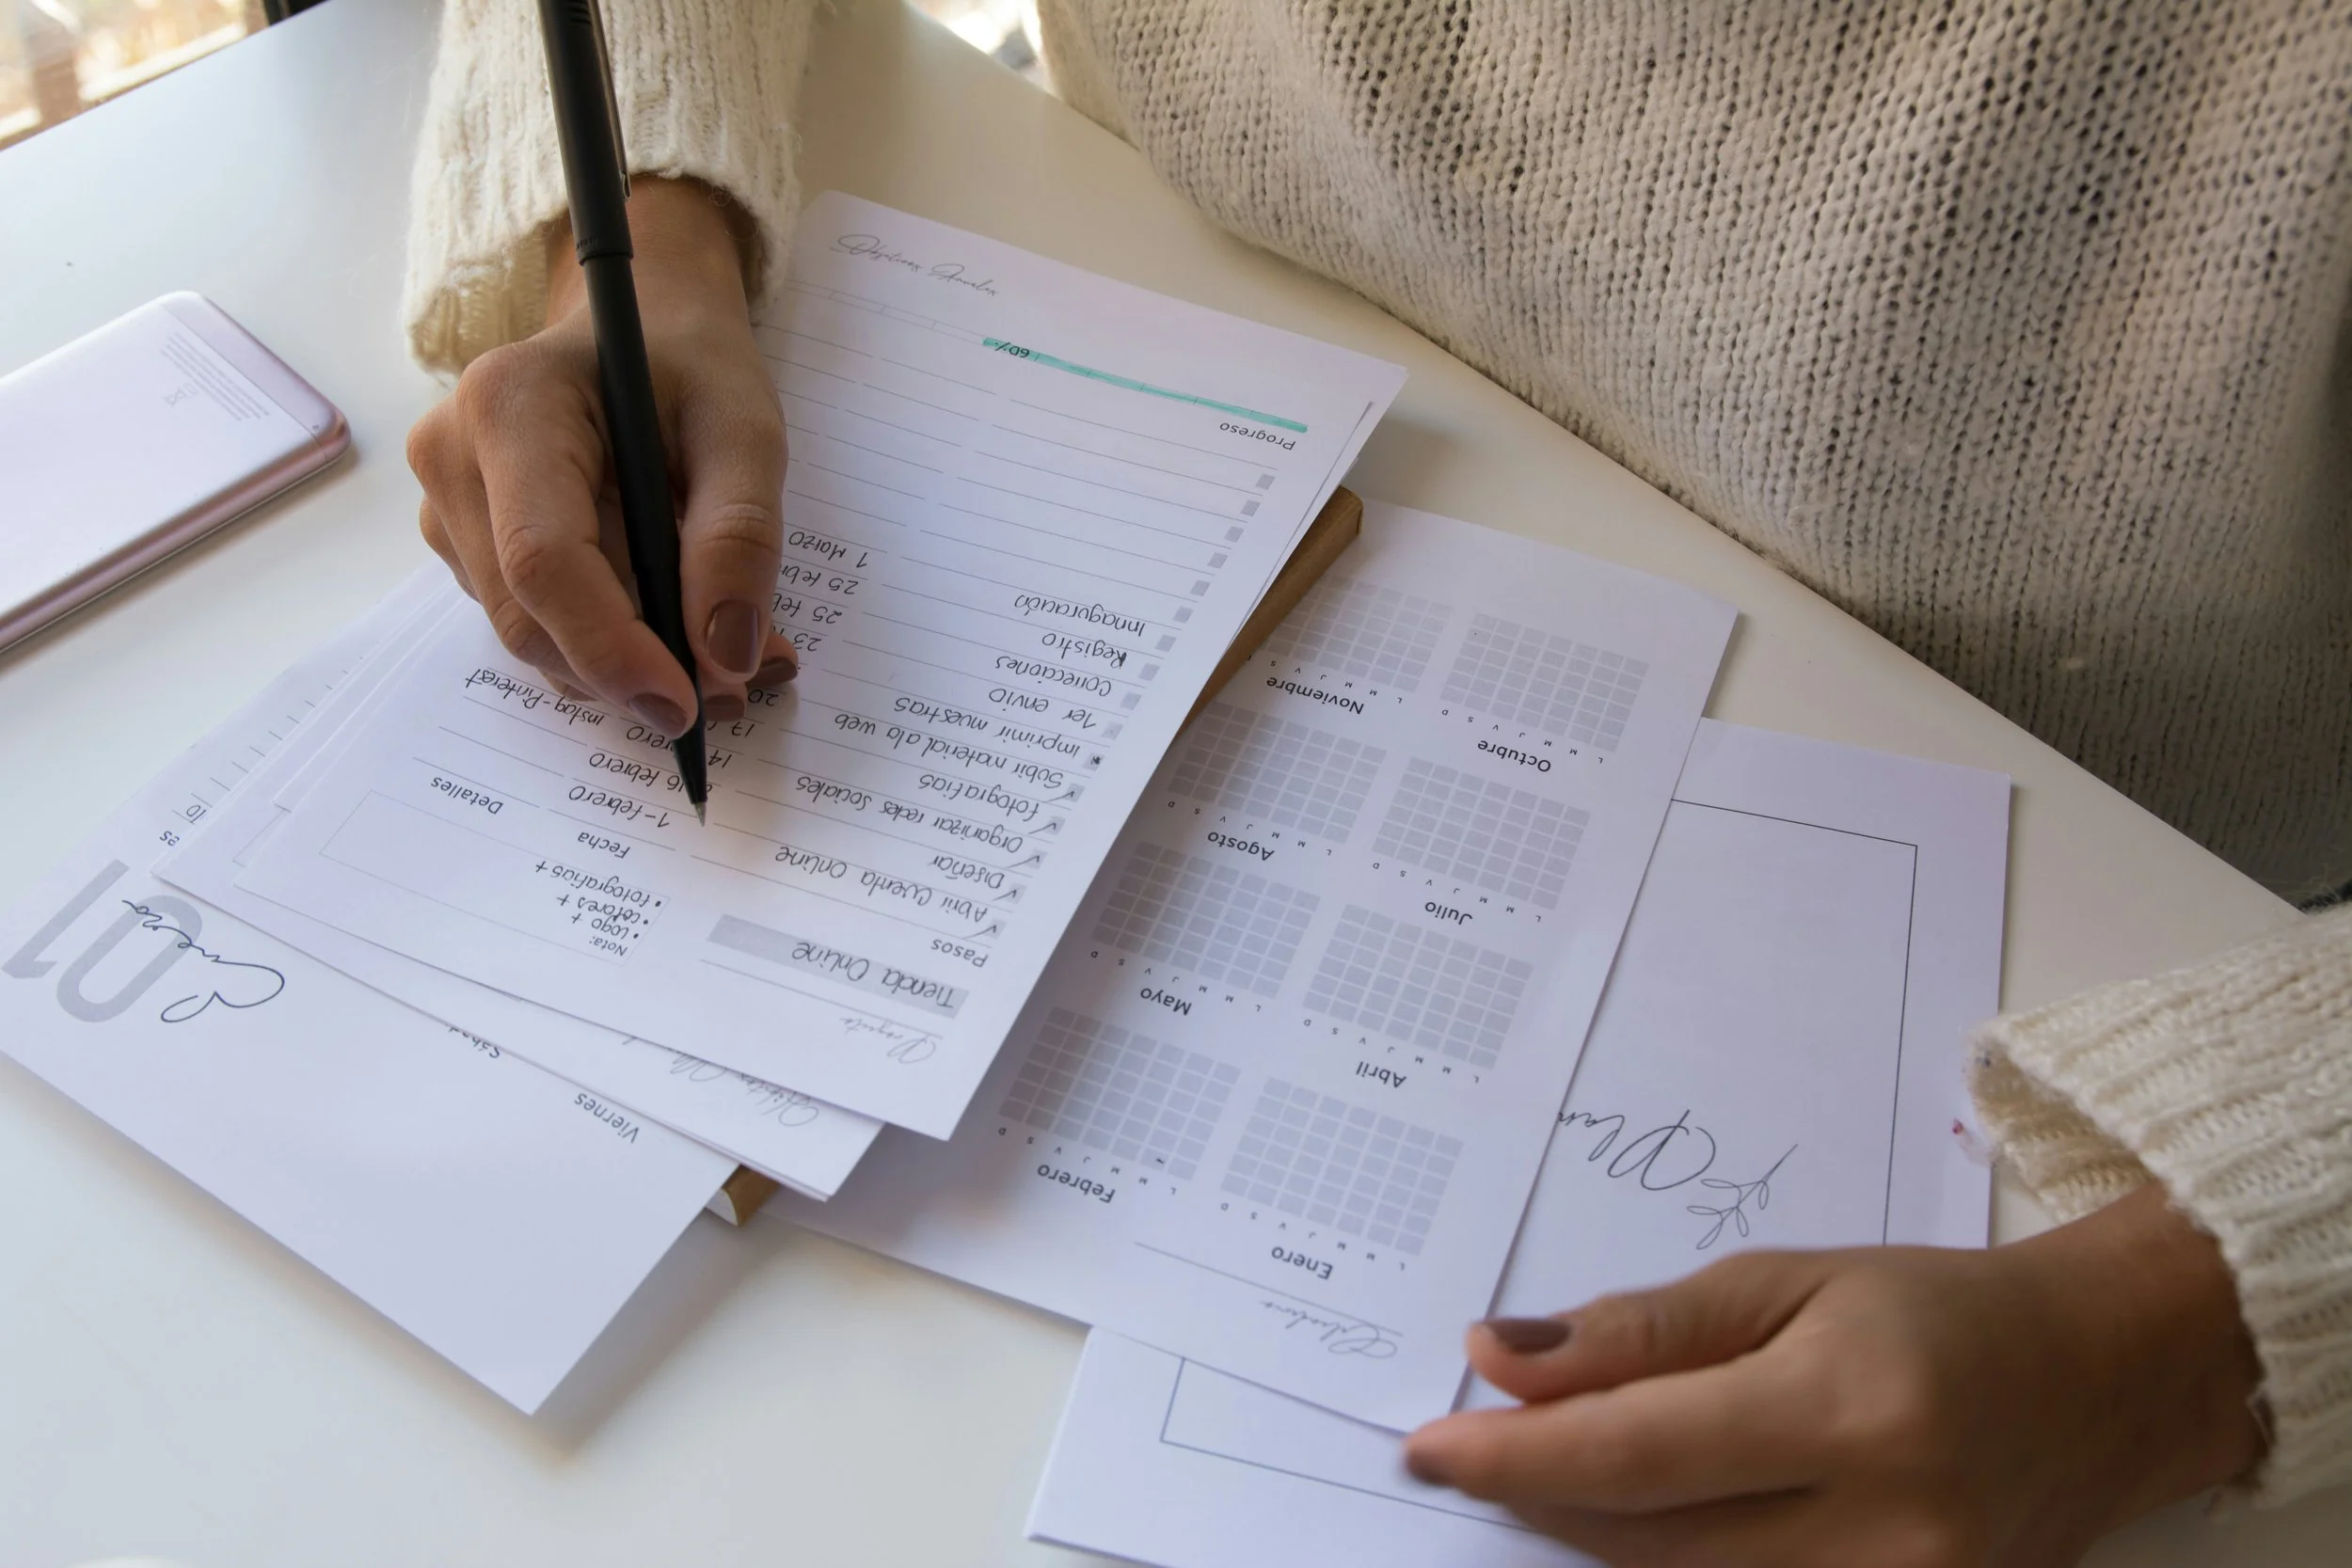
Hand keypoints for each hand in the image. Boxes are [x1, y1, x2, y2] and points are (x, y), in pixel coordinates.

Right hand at [407, 177, 794, 733]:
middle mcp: (451, 458)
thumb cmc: (692, 367)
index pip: (542, 559)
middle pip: (528, 615)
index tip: (686, 703)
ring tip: (726, 653)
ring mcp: (449, 508)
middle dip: (631, 669)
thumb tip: (728, 657)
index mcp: (509, 405)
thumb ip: (741, 537)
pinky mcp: (467, 545)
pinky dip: (609, 647)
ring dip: (627, 665)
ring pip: (530, 635)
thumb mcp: (745, 431)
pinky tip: (676, 625)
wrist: (643, 332)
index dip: (612, 647)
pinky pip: (536, 624)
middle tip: (737, 687)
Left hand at [1403, 1184, 2263, 1566]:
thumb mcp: (1790, 1281)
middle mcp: (1883, 1530)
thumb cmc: (1937, 1311)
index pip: (1637, 1456)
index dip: (1516, 1459)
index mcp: (1850, 1411)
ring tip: (1548, 1474)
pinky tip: (1634, 1521)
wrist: (2098, 1384)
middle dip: (1542, 1498)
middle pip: (1648, 1543)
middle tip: (1471, 1449)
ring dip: (1596, 1539)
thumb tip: (1502, 1363)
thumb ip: (1646, 1331)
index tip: (1427, 1444)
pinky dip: (1672, 1566)